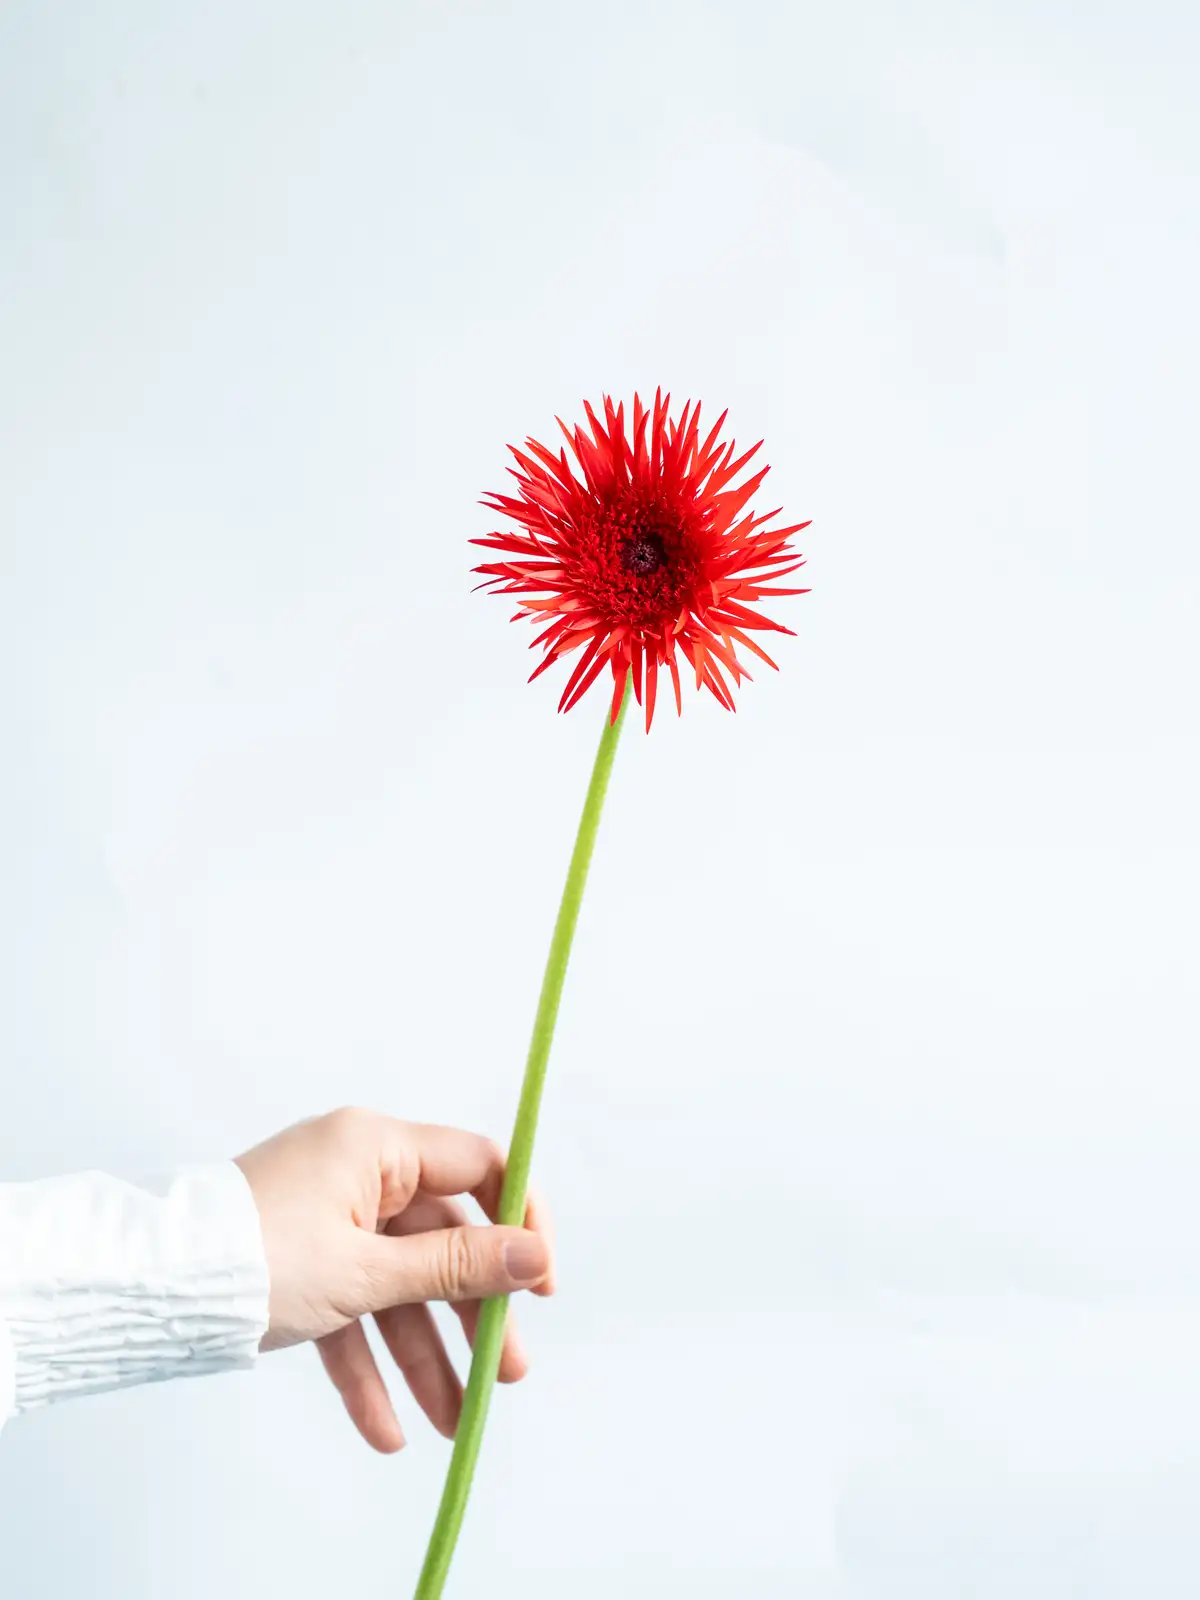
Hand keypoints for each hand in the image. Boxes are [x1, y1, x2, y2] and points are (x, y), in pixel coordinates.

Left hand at [234, 1107, 553, 1452]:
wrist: (144, 1291)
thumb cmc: (255, 1259)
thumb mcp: (367, 1271)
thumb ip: (456, 1267)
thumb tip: (535, 1255)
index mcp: (377, 1146)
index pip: (478, 1165)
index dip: (521, 1219)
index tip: (544, 1281)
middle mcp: (357, 1173)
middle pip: (441, 1240)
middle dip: (473, 1313)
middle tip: (506, 1372)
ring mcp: (327, 1220)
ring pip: (397, 1286)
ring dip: (424, 1355)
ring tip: (454, 1422)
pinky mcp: (299, 1264)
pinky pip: (350, 1310)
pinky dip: (366, 1365)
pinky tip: (386, 1430)